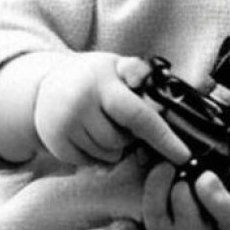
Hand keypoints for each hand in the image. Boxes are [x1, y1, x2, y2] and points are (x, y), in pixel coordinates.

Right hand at [33, 53, 188, 165]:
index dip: (164, 138)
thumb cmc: (93, 77)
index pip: (138, 115)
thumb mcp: (115, 66)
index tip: (184, 155)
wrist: (45, 85)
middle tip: (120, 120)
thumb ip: (140, 73)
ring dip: (114, 148)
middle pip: (123, 140)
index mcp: (103, 82)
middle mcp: (81, 103)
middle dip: (129, 137)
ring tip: (102, 125)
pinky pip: (90, 163)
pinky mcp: (56, 143)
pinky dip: (97, 156)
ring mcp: (65, 124)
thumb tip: (168, 86)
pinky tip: (88, 136)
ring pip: (108, 155)